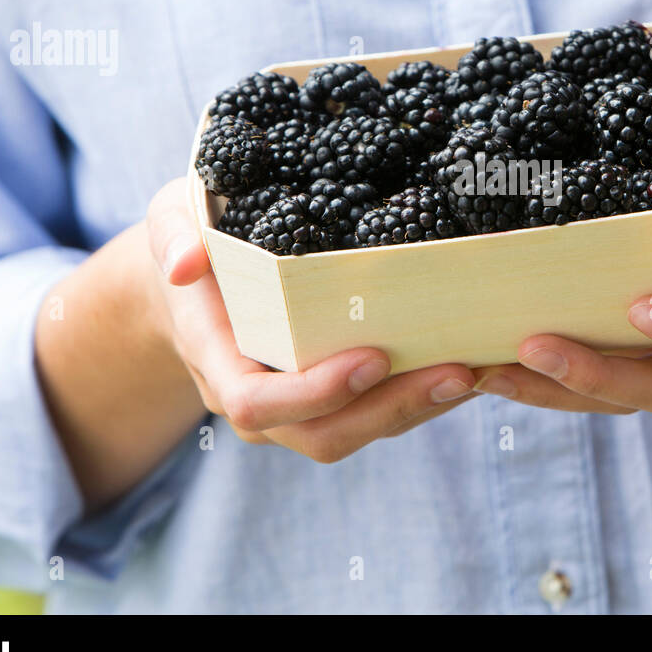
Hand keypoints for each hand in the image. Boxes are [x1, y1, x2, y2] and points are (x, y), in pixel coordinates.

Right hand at [145, 179, 478, 460]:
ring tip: (479, 371)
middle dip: (393, 410)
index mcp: (215, 358)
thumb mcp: (172, 218)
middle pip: (322, 433)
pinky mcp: (332, 397)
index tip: (374, 357)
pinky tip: (474, 365)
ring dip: (421, 409)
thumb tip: (184, 264)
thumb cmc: (195, 236)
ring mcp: (295, 406)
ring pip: (358, 432)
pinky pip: (377, 413)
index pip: (257, 404)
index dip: (315, 392)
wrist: (198, 277)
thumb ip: (174, 235)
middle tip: (459, 371)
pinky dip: (424, 396)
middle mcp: (256, 396)